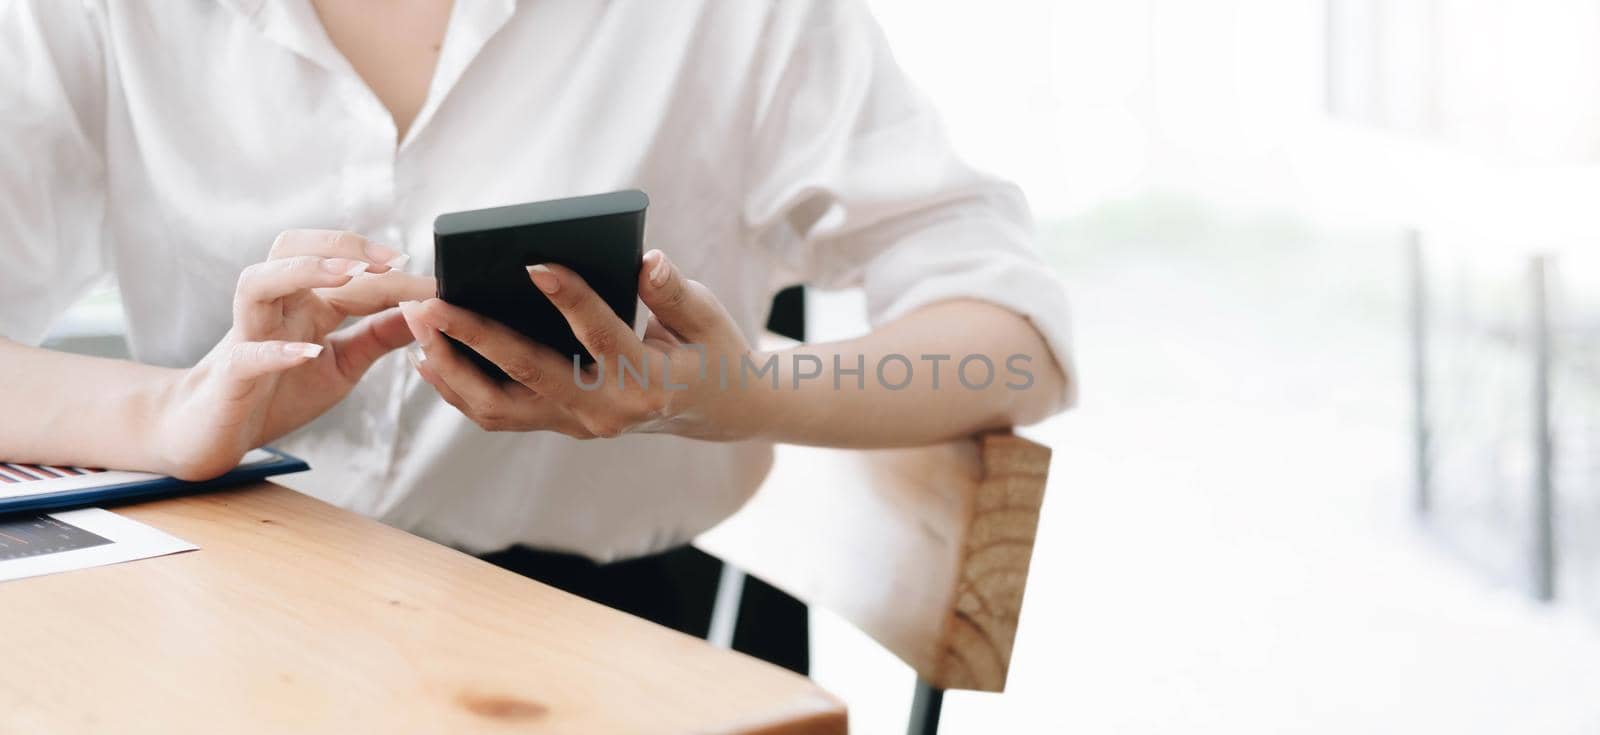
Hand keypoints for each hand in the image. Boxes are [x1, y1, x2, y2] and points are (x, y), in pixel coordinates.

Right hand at [154, 230, 435, 478]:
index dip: (391, 272)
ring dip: (302, 273)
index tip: (436, 280)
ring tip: (348, 276)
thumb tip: (428, 311)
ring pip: (257, 283)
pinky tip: (308, 351)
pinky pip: (246, 355)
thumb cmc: (277, 392)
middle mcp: (274, 308)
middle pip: (290, 248)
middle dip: (339, 244)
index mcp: (303, 303)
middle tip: (390, 258)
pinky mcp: (229, 376)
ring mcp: (246, 337)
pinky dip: (275, 351)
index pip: (347, 272)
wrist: (211, 434)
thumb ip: (379, 336)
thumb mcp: (343, 363)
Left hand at [399, 249, 763, 440]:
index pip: (601, 337)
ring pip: (498, 406)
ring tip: (417, 325)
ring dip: (451, 367)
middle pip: (528, 375)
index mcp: (649, 381)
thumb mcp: (706, 316)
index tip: (533, 262)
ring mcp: (578, 423)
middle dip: (473, 336)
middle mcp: (607, 411)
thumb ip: (673, 291)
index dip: (570, 299)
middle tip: (430, 302)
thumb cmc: (710, 350)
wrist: (716, 407)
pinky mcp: (559, 423)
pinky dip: (458, 387)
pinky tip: (427, 355)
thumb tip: (646, 260)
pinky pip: (498, 413)